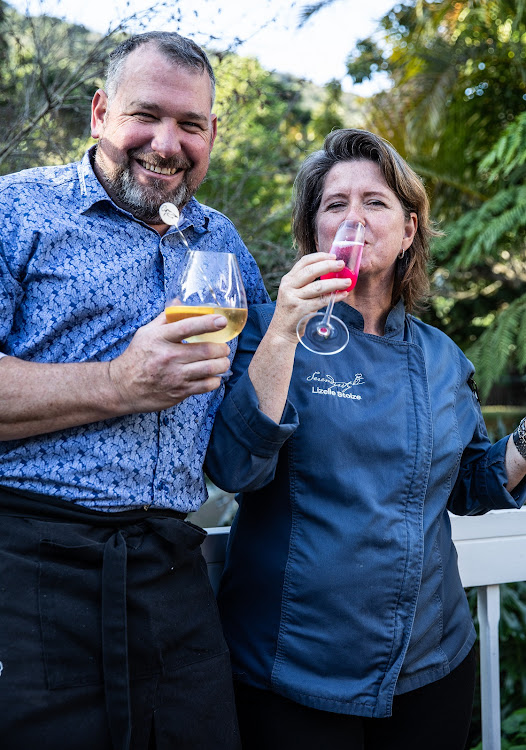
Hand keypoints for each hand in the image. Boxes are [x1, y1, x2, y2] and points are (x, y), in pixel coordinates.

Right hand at [108, 311, 230, 412]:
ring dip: (222, 364)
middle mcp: (169, 357)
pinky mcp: (179, 392)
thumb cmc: (137, 356)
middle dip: (222, 348)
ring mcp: (175, 376)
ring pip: (209, 368)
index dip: (207, 323)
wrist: (123, 387)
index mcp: (160, 338)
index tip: (222, 321)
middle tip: (224, 347)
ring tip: (223, 361)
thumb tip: (179, 302)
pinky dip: (215, 380)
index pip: (188, 327)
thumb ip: (165, 318)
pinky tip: (213, 376)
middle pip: (206, 350)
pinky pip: (205, 385)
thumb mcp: (146, 333)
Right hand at [269, 253, 351, 343]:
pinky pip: (321, 301)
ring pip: (318, 286)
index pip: (304, 262)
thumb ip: (305, 283)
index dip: (320, 257)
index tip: (333, 256)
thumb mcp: (293, 293)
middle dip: (329, 266)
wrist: (281, 332)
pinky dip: (334, 297)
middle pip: (311, 271)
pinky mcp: (301, 310)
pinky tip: (342, 295)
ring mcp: (294, 298)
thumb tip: (330, 273)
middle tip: (342, 265)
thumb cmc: (292, 311)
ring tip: (347, 282)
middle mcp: (288, 287)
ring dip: (335, 283)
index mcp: (287, 280)